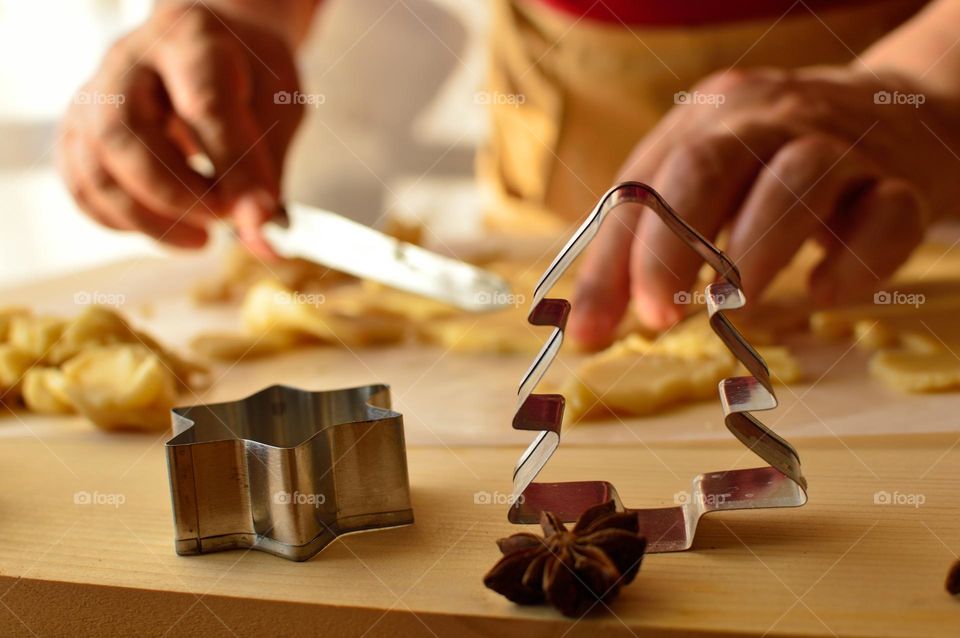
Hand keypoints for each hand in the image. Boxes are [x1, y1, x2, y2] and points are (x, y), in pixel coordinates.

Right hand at [58, 3, 303, 255]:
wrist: (215, 49)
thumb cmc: (247, 75)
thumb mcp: (279, 105)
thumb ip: (267, 167)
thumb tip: (257, 231)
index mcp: (192, 40)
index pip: (204, 105)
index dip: (231, 168)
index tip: (255, 213)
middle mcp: (129, 61)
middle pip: (124, 134)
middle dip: (176, 196)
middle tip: (221, 222)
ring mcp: (95, 95)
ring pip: (95, 168)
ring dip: (149, 220)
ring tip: (201, 238)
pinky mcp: (80, 129)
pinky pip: (83, 187)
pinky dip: (122, 222)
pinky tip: (166, 228)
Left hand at [568, 65, 959, 348]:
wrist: (895, 110)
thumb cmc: (771, 162)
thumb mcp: (704, 181)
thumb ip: (643, 245)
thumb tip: (586, 329)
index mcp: (706, 119)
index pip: (643, 187)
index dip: (612, 261)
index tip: (592, 329)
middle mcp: (768, 119)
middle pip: (708, 168)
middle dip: (671, 248)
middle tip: (658, 317)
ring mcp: (840, 143)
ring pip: (797, 179)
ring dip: (756, 250)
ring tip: (733, 308)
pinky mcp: (900, 181)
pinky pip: (886, 216)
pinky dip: (854, 260)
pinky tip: (823, 292)